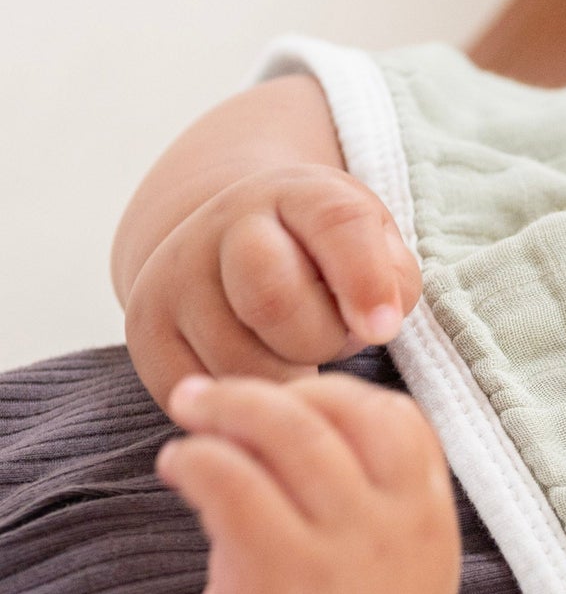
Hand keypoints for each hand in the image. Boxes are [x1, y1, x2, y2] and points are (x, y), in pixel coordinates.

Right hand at [124, 166, 421, 410]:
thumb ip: (392, 283)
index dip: (364, 281)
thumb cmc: (326, 260)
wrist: (231, 245)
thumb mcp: (375, 251)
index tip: (383, 330)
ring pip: (236, 358)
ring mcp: (174, 273)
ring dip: (285, 377)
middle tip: (330, 340)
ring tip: (295, 356)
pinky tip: (261, 381)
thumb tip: (375, 324)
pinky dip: (240, 400)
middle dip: (318, 339)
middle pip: (273, 300)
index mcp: (296, 193)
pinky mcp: (144, 327)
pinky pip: (198, 390)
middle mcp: (223, 221)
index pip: (335, 225)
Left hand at [156, 373, 460, 593]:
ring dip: (222, 408)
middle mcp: (394, 525)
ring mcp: (340, 550)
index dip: (338, 394)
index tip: (288, 404)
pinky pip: (230, 482)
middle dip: (261, 389)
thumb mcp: (407, 568)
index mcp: (430, 517)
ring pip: (283, 433)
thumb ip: (384, 501)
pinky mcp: (276, 577)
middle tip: (208, 394)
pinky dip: (195, 458)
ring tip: (189, 418)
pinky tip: (179, 467)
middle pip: (335, 409)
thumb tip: (319, 423)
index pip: (397, 415)